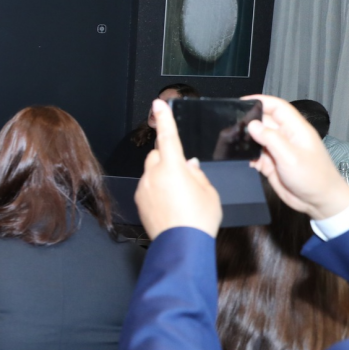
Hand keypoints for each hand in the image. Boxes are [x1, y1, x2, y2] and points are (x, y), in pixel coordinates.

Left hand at [135, 99, 221, 238]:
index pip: (169, 136)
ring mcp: (144, 188)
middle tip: (184, 175)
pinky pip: (148, 187)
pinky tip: (170, 205)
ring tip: (179, 197)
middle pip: (158, 155)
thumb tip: (189, 166)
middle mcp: (154, 174)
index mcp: (174, 167)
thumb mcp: (209, 192)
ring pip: (152, 172)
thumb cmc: (199, 219)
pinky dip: (157, 190)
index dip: (165, 119)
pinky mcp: (139, 201)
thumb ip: (197, 174)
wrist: (181, 245)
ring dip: (163, 176)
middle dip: (168, 158)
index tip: (159, 104)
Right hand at [244, 94, 348, 219]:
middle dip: (249, 122)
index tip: (242, 102)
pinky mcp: (272, 164)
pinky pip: (255, 155)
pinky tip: (242, 159)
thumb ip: (271, 139)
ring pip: (257, 139)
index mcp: (296, 130)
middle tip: (233, 126)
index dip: (261, 101)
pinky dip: (247, 156)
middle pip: (264, 122)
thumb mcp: (291, 157)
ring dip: (246, 141)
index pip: (278, 107)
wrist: (320, 202)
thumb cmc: (315, 178)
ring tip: (234, 143)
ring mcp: (278, 151)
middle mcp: (286, 137)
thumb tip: (253, 125)